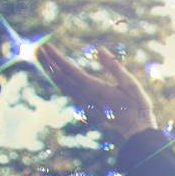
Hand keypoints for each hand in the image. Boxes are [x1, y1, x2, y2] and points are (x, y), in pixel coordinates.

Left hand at [40, 42, 156, 140]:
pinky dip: (58, 81)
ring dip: (50, 71)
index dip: (56, 57)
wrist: (137, 129)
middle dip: (47, 62)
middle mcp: (85, 96)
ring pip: (61, 85)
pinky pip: (67, 91)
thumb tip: (99, 49)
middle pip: (60, 77)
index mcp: (95, 88)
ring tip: (43, 58)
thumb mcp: (130, 83)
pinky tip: (56, 75)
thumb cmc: (137, 105)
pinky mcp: (86, 106)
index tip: (45, 46)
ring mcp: (84, 102)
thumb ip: (114, 66)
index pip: (69, 70)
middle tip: (37, 48)